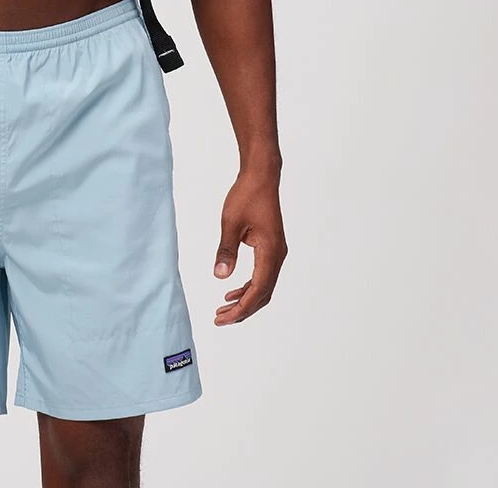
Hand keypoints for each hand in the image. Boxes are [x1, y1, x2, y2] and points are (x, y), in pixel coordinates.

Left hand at [212, 166, 286, 325]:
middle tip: (220, 319)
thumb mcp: (231, 222)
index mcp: (270, 252)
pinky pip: (262, 275)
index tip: (223, 318)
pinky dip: (248, 287)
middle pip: (263, 294)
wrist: (261, 177)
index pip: (258, 290)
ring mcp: (276, 252)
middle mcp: (277, 256)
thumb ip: (226, 250)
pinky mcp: (271, 248)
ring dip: (245, 300)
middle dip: (242, 310)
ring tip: (223, 309)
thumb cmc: (246, 196)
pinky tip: (232, 291)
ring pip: (263, 286)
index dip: (241, 308)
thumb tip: (220, 277)